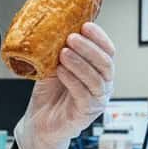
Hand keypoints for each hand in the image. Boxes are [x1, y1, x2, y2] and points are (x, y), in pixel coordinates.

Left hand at [14, 22, 114, 148]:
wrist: (39, 123)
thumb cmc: (49, 95)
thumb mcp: (55, 66)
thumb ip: (60, 51)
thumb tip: (57, 27)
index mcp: (99, 72)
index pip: (108, 51)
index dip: (99, 37)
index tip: (85, 25)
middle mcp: (102, 86)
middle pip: (105, 64)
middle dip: (89, 48)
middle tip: (71, 37)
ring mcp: (96, 100)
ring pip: (96, 79)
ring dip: (79, 63)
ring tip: (63, 53)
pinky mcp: (85, 113)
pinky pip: (83, 94)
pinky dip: (72, 80)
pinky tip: (60, 71)